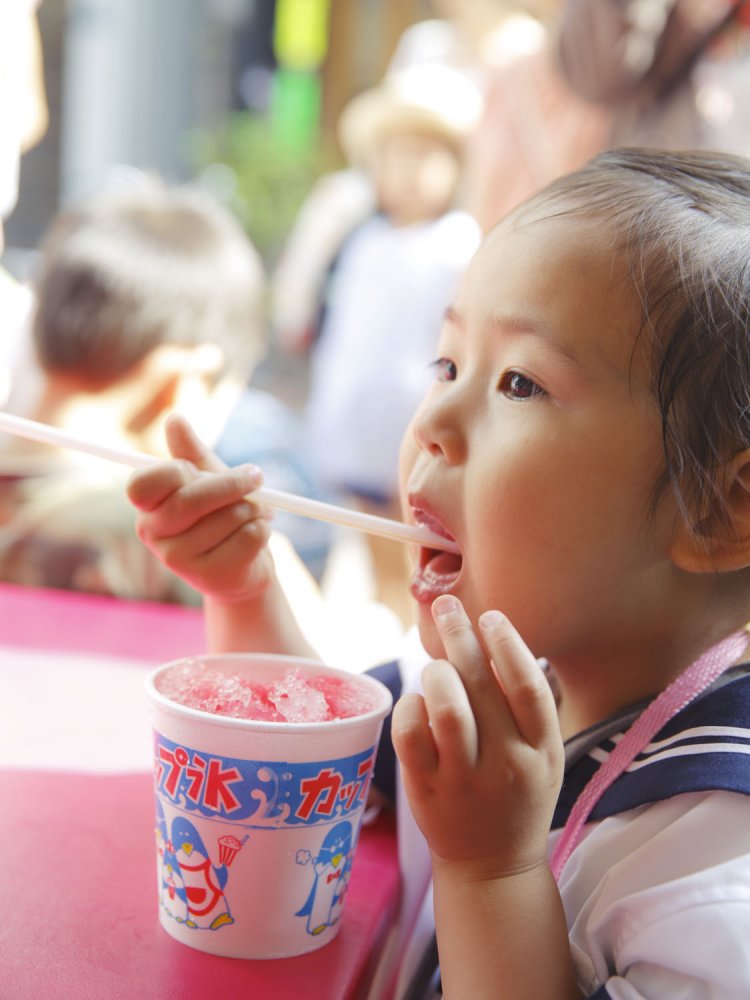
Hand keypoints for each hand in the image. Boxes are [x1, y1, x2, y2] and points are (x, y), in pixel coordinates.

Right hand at [126, 414, 274, 602]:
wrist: (243, 566)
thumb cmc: (221, 514)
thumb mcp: (208, 478)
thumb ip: (191, 452)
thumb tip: (174, 419)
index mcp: (146, 505)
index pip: (143, 484)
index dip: (176, 472)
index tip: (198, 469)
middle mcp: (153, 534)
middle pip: (190, 500)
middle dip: (231, 483)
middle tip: (257, 476)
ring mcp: (178, 560)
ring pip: (227, 517)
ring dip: (253, 508)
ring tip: (255, 513)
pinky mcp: (209, 577)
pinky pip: (248, 537)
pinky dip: (263, 529)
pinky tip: (257, 534)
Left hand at [392, 595, 563, 877]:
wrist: (493, 867)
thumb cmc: (516, 795)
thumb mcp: (542, 756)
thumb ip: (527, 707)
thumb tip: (498, 638)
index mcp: (542, 751)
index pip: (529, 687)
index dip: (508, 645)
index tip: (491, 617)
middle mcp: (506, 765)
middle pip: (481, 686)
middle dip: (460, 636)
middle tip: (446, 605)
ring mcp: (464, 781)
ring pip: (446, 708)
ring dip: (436, 672)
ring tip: (435, 662)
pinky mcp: (426, 791)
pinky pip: (410, 735)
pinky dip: (409, 706)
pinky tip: (416, 701)